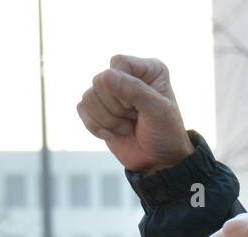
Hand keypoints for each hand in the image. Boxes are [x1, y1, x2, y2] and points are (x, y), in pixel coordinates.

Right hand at [78, 55, 194, 174]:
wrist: (159, 162)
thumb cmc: (166, 135)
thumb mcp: (159, 112)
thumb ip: (136, 91)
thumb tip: (105, 76)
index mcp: (148, 69)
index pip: (119, 63)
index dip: (124, 88)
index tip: (140, 107)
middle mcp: (127, 75)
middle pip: (100, 80)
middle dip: (117, 108)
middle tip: (135, 118)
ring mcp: (110, 92)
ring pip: (88, 95)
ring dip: (108, 119)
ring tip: (127, 127)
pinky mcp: (97, 108)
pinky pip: (81, 108)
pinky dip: (96, 126)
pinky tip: (113, 134)